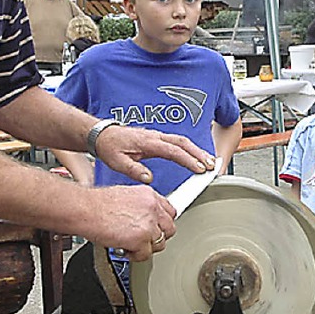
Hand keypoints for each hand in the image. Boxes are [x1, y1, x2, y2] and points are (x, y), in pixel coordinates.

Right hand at [82, 185, 176, 261]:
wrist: (85, 209)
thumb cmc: (96, 204)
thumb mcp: (125, 196)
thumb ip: (141, 207)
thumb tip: (146, 219)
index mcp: (149, 195)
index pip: (169, 211)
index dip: (162, 223)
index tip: (156, 228)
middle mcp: (152, 207)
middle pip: (169, 229)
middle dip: (157, 237)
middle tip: (143, 240)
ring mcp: (148, 224)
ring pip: (160, 243)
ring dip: (146, 247)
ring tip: (130, 244)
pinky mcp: (141, 239)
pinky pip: (146, 255)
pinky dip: (135, 255)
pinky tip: (124, 248)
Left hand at [93, 125, 214, 184]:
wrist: (102, 134)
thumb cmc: (109, 147)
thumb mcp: (117, 162)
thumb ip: (134, 170)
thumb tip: (149, 178)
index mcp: (148, 142)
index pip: (173, 150)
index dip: (188, 160)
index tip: (199, 169)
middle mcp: (155, 136)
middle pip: (183, 143)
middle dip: (199, 154)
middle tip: (211, 166)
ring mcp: (157, 136)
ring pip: (182, 141)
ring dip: (197, 151)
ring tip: (209, 163)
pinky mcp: (157, 138)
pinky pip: (177, 142)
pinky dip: (189, 149)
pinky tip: (196, 157)